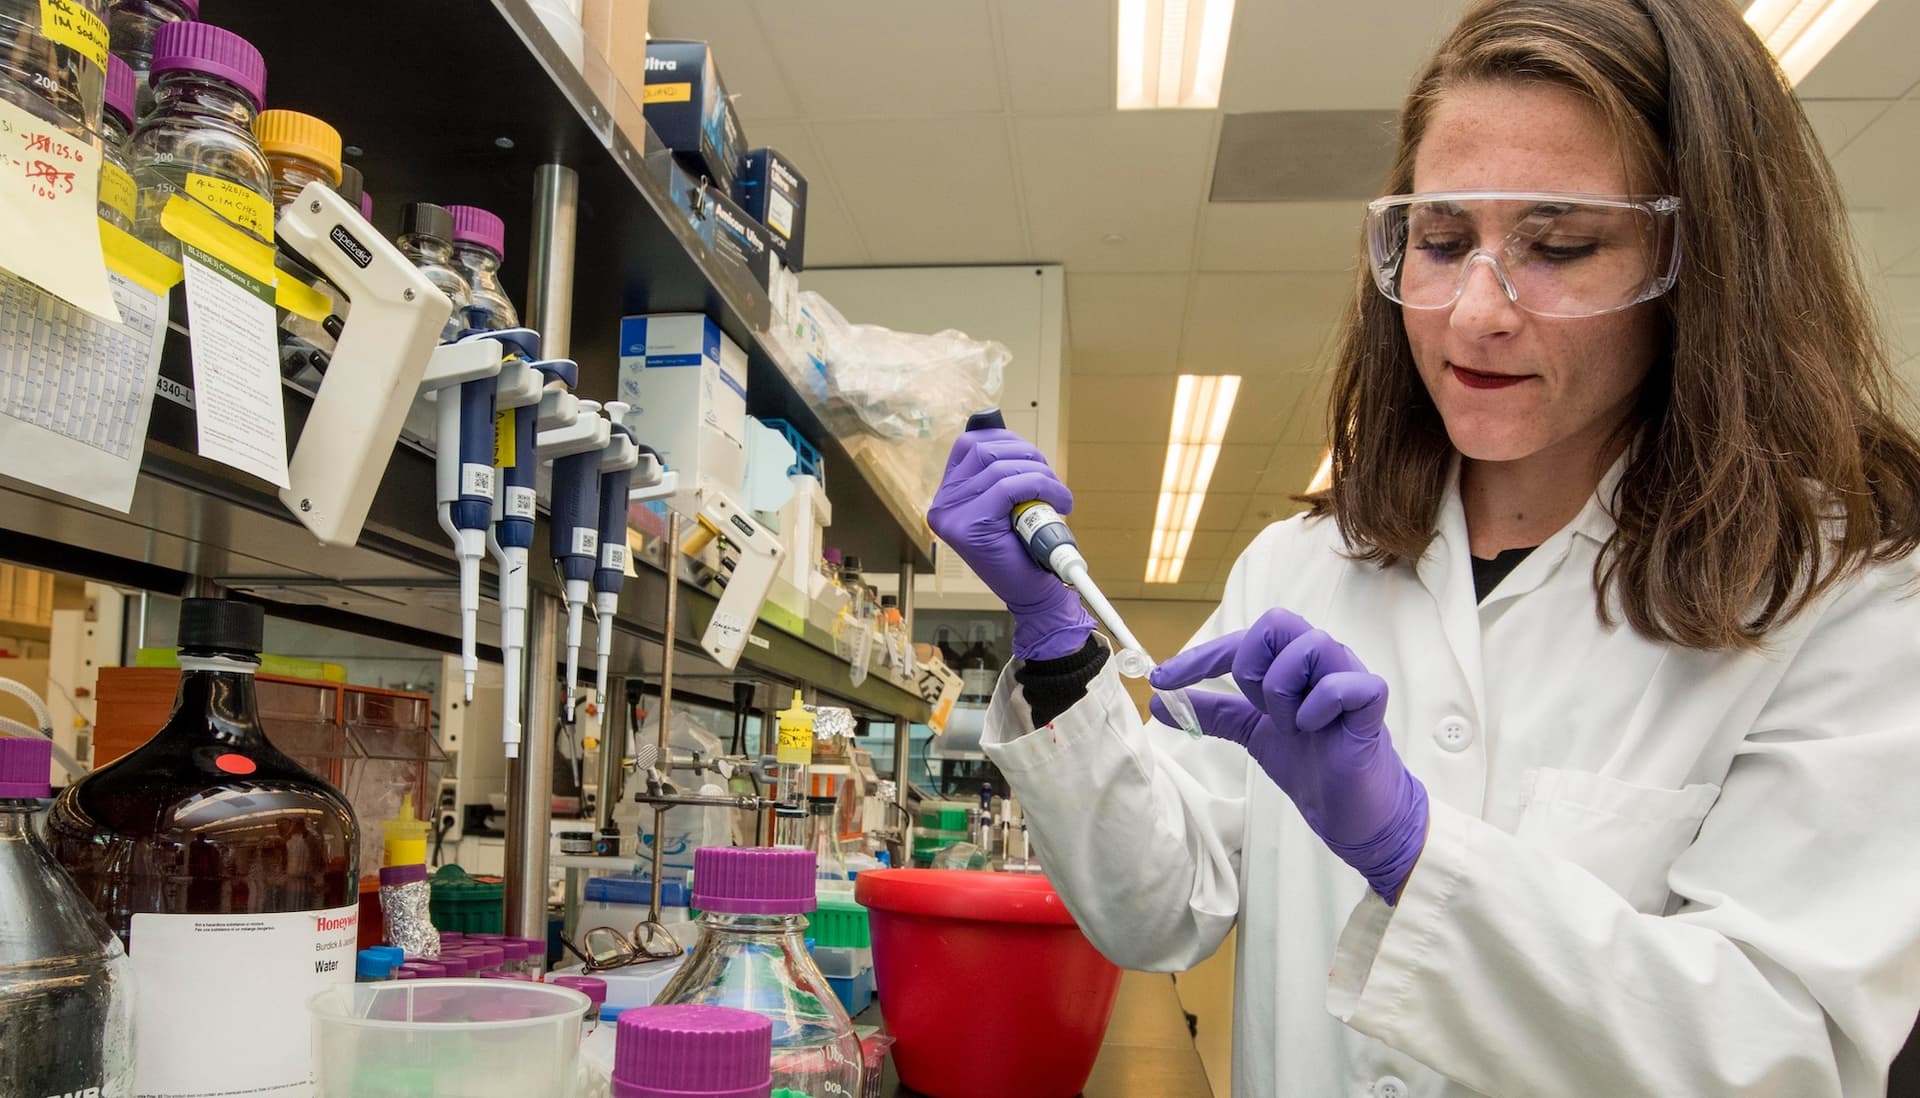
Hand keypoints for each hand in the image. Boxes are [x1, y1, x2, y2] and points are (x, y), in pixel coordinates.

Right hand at [927, 429, 1092, 659]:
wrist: (1032, 593)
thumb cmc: (1023, 548)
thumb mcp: (1008, 503)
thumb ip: (996, 471)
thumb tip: (993, 425)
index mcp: (948, 495)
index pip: (968, 445)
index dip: (1005, 439)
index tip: (1031, 456)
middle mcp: (943, 504)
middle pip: (984, 449)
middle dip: (1027, 455)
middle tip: (1050, 478)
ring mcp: (952, 516)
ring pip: (1000, 467)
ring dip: (1040, 474)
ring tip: (1058, 494)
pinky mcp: (970, 527)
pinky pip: (1010, 487)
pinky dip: (1042, 487)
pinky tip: (1059, 501)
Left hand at [1151, 609, 1427, 901]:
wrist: (1352, 811)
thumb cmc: (1312, 762)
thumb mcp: (1253, 732)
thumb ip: (1214, 712)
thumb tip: (1162, 702)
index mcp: (1294, 662)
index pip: (1242, 640)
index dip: (1199, 657)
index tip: (1162, 680)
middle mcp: (1322, 659)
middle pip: (1277, 622)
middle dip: (1252, 666)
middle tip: (1257, 708)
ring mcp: (1349, 677)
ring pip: (1310, 645)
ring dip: (1284, 691)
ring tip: (1292, 726)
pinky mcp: (1372, 704)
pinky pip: (1344, 683)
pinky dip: (1318, 706)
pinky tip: (1315, 729)